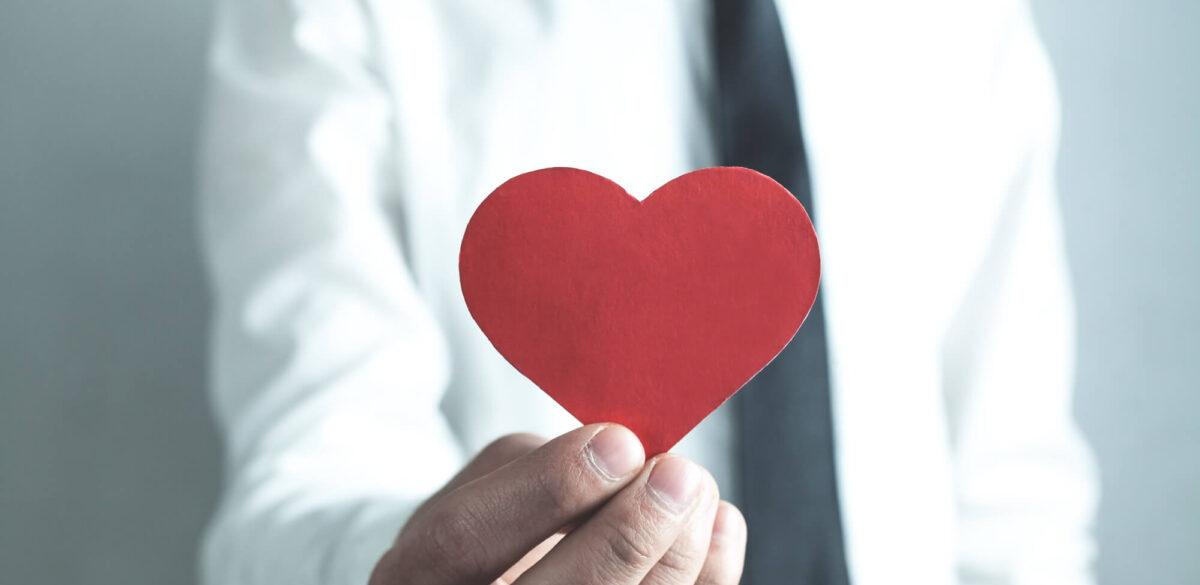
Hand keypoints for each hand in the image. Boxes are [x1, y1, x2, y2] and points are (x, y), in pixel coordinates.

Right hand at [369, 424, 745, 584]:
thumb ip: (537, 470)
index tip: (619, 443)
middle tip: (679, 475)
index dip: (545, 490)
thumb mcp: (482, 486)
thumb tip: (629, 459)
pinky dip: (703, 581)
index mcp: (414, 574)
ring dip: (674, 556)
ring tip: (699, 492)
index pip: (464, 539)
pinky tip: (721, 530)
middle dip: (627, 534)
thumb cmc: (487, 527)